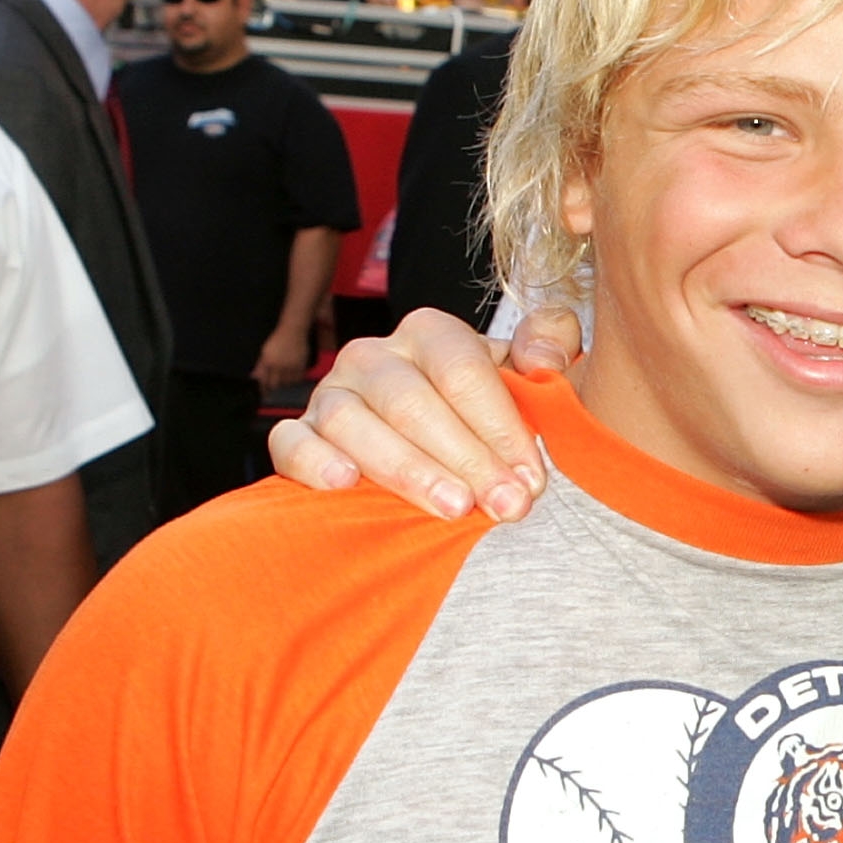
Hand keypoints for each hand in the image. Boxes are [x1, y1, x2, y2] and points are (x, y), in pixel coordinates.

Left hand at [253, 323, 315, 389]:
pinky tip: (291, 374)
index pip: (264, 381)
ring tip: (283, 376)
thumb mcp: (264, 352)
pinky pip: (297, 378)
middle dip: (272, 386)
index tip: (263, 392)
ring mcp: (291, 366)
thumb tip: (254, 378)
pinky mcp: (301, 366)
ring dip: (284, 382)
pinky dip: (294, 379)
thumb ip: (260, 367)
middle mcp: (279, 366)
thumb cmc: (277, 340)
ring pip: (286, 383)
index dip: (262, 388)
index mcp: (268, 362)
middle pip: (275, 384)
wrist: (293, 331)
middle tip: (272, 385)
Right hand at [265, 304, 578, 518]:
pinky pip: (291, 442)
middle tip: (504, 505)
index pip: (463, 370)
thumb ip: (551, 343)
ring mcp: (330, 394)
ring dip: (406, 468)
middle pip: (412, 401)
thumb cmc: (488, 415)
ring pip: (353, 422)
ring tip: (450, 507)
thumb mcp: (528, 377)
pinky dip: (313, 461)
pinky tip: (344, 485)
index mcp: (430, 334)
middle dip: (465, 457)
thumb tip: (546, 354)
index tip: (532, 478)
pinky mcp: (298, 433)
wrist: (440, 454)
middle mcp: (374, 356)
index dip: (501, 426)